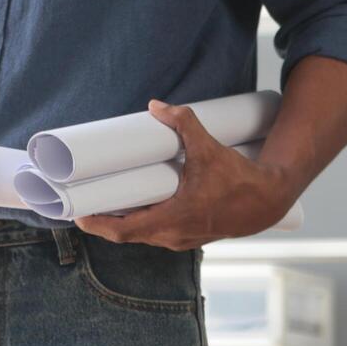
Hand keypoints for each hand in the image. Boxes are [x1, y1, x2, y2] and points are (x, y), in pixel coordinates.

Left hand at [75, 100, 299, 250]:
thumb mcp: (209, 148)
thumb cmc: (239, 180)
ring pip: (142, 235)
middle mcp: (173, 236)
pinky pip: (156, 233)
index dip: (96, 224)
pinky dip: (142, 222)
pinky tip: (136, 207)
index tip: (78, 214)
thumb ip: (183, 123)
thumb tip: (157, 105)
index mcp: (172, 220)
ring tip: (106, 202)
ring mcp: (181, 239)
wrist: (268, 202)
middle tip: (85, 202)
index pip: (122, 231)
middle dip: (105, 220)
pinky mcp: (189, 236)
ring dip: (124, 222)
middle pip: (126, 234)